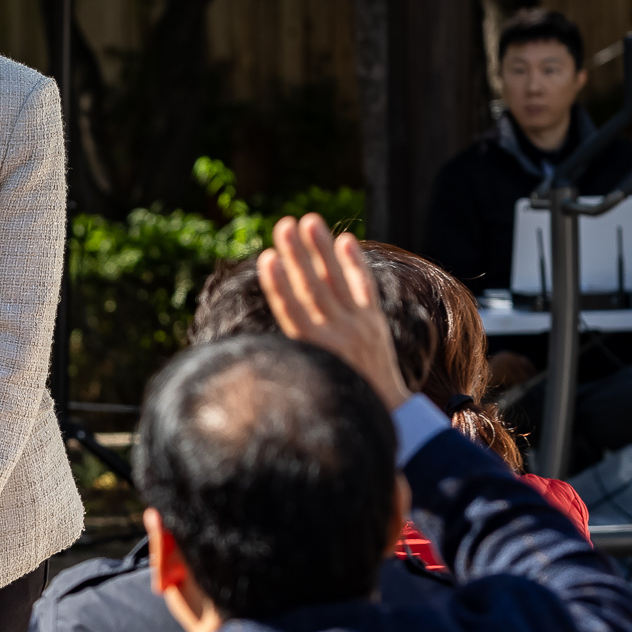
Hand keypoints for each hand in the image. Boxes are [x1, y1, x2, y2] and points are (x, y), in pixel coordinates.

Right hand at [257, 214, 411, 408]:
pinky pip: (364, 286)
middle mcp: (338, 335)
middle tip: (284, 224)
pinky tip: (344, 239)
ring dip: (320, 249)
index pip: (292, 312)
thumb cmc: (334, 402)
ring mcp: (359, 325)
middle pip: (313, 288)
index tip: (266, 258)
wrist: (385, 412)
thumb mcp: (308, 387)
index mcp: (315, 352)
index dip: (278, 284)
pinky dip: (355, 263)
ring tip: (308, 220)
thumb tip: (246, 366)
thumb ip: (288, 363)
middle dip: (297, 255)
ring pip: (336, 281)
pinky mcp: (374, 320)